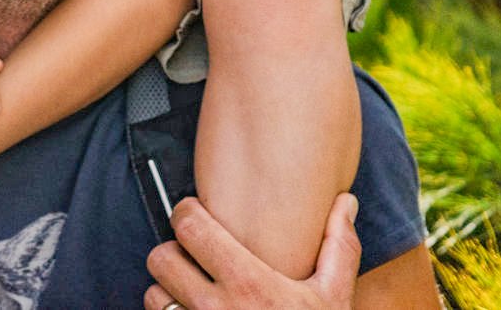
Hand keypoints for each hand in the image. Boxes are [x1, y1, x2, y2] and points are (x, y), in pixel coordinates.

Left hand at [144, 193, 359, 309]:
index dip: (188, 212)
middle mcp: (215, 308)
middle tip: (193, 252)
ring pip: (154, 294)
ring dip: (168, 288)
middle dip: (174, 250)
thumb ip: (338, 249)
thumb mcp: (333, 299)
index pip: (190, 227)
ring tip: (193, 288)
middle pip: (161, 258)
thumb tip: (346, 201)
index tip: (197, 212)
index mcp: (249, 284)